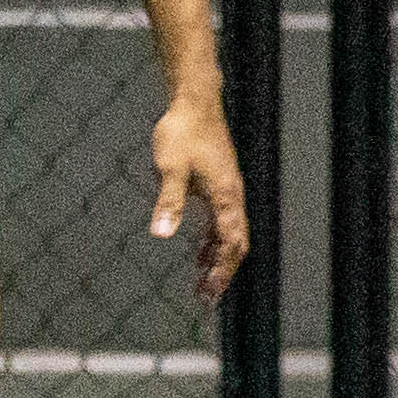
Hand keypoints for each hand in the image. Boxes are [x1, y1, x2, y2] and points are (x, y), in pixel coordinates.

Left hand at [150, 92, 248, 304]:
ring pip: (230, 233)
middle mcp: (232, 196)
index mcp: (225, 196)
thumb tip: (161, 234)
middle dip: (223, 271)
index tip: (211, 293)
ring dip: (218, 258)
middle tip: (207, 295)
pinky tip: (200, 251)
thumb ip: (168, 202)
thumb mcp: (170, 168)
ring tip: (203, 281)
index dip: (223, 270)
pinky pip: (222, 220)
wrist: (194, 102)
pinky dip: (214, 240)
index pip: (231, 243)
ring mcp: (227, 190)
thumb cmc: (183, 131)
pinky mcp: (219, 183)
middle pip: (236, 243)